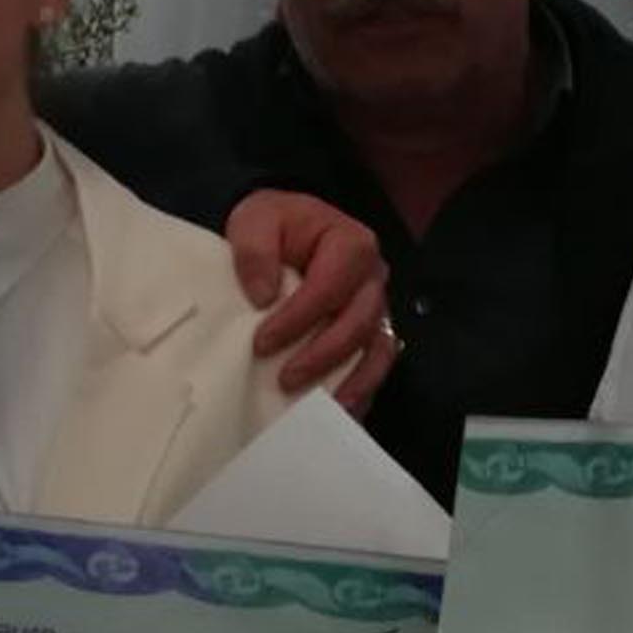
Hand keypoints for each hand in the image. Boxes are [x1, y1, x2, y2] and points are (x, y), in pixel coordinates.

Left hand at [229, 190, 397, 406]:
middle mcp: (373, 277)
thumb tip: (264, 296)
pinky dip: (361, 390)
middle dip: (322, 356)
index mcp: (351, 243)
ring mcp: (377, 308)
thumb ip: (255, 249)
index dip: (298, 319)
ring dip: (350, 382)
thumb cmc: (274, 226)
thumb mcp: (255, 220)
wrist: (284, 235)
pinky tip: (337, 412)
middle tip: (284, 380)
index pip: (330, 287)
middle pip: (358, 323)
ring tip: (319, 408)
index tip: (261, 343)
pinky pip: (376, 366)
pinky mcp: (373, 333)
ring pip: (376, 350)